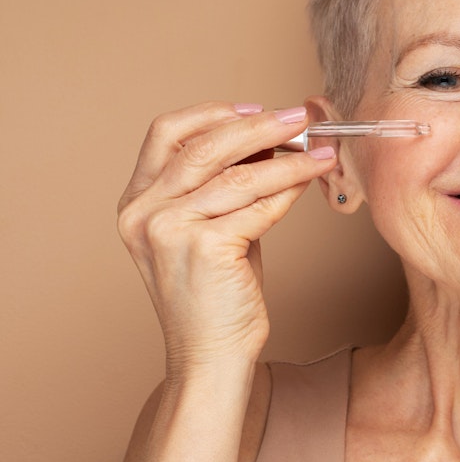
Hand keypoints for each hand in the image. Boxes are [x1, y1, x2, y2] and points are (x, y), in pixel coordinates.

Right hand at [116, 102, 335, 377]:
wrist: (211, 354)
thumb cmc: (217, 293)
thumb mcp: (211, 227)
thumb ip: (226, 185)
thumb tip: (270, 139)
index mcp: (136, 201)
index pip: (166, 133)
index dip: (213, 113)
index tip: (255, 107)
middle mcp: (143, 212)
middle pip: (204, 145)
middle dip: (260, 126)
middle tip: (301, 119)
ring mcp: (168, 229)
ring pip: (240, 174)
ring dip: (289, 158)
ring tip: (321, 150)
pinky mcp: (203, 247)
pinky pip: (260, 205)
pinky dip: (291, 188)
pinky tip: (311, 180)